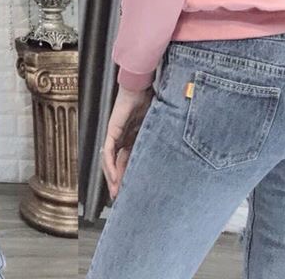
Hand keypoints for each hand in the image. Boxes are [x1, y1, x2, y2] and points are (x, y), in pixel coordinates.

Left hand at [101, 84, 152, 199]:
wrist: (142, 86)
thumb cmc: (152, 101)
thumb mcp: (158, 127)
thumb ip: (160, 140)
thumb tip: (176, 155)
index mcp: (136, 138)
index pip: (130, 162)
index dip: (130, 176)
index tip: (134, 192)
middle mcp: (125, 138)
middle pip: (118, 164)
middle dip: (119, 182)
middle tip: (122, 198)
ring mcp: (117, 134)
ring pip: (110, 161)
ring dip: (113, 177)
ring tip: (117, 191)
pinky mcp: (113, 130)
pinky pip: (109, 151)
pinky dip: (110, 164)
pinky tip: (113, 175)